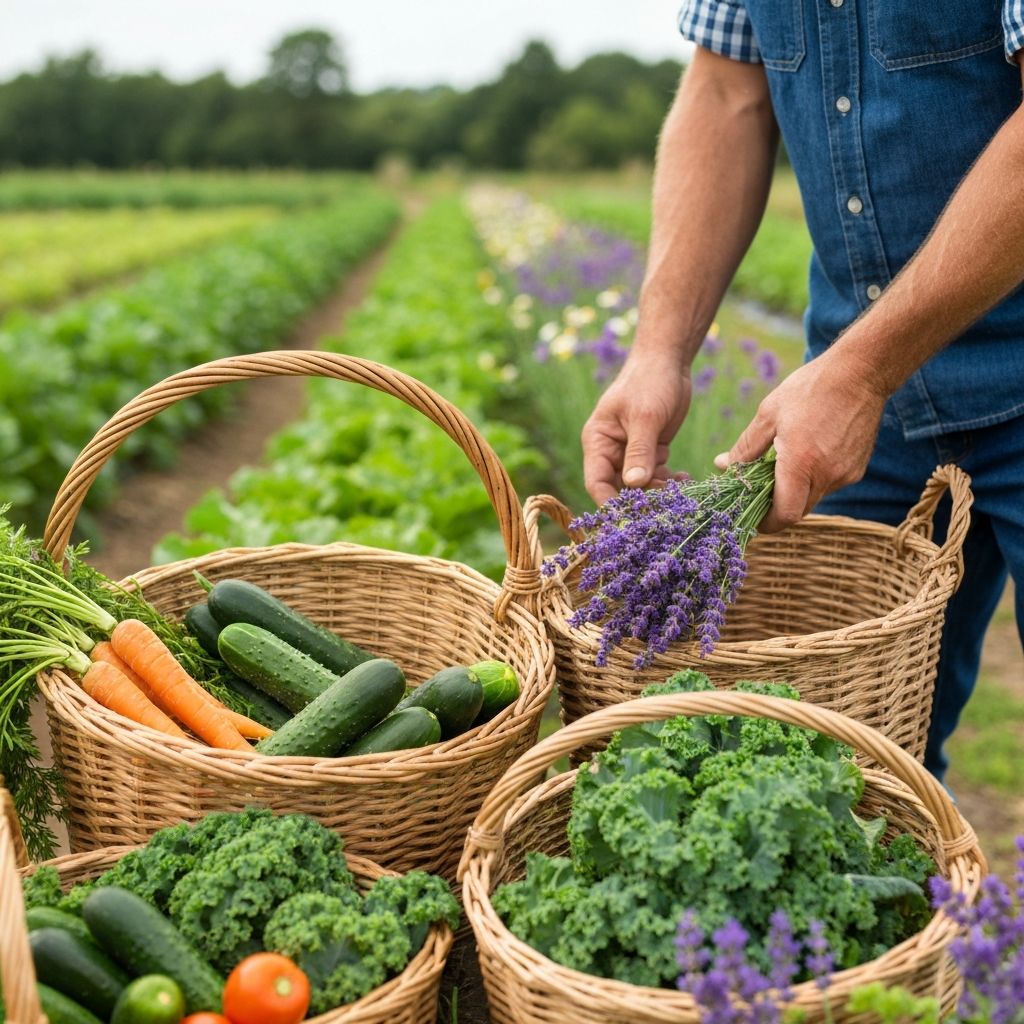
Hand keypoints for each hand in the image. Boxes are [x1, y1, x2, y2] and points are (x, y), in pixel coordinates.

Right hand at [582, 351, 691, 504]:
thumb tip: (633, 485)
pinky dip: (670, 480)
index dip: (610, 502)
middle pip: (620, 488)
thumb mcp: (645, 417)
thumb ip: (639, 451)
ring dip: (660, 490)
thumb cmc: (650, 382)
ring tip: (682, 487)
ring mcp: (631, 452)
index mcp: (598, 441)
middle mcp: (611, 450)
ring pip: (641, 485)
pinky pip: (656, 475)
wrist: (668, 361)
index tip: (631, 518)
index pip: (597, 482)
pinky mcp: (650, 451)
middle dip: (642, 497)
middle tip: (668, 504)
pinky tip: (686, 479)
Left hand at [714, 350, 886, 531]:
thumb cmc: (810, 389)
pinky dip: (812, 479)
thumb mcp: (769, 414)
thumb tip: (723, 465)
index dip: (765, 523)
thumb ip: (746, 447)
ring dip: (794, 492)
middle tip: (758, 492)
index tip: (751, 517)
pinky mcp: (856, 469)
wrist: (861, 373)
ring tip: (781, 465)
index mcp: (801, 464)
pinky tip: (805, 455)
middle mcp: (827, 475)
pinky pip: (828, 485)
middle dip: (776, 508)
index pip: (784, 516)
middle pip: (797, 511)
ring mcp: (845, 474)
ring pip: (813, 498)